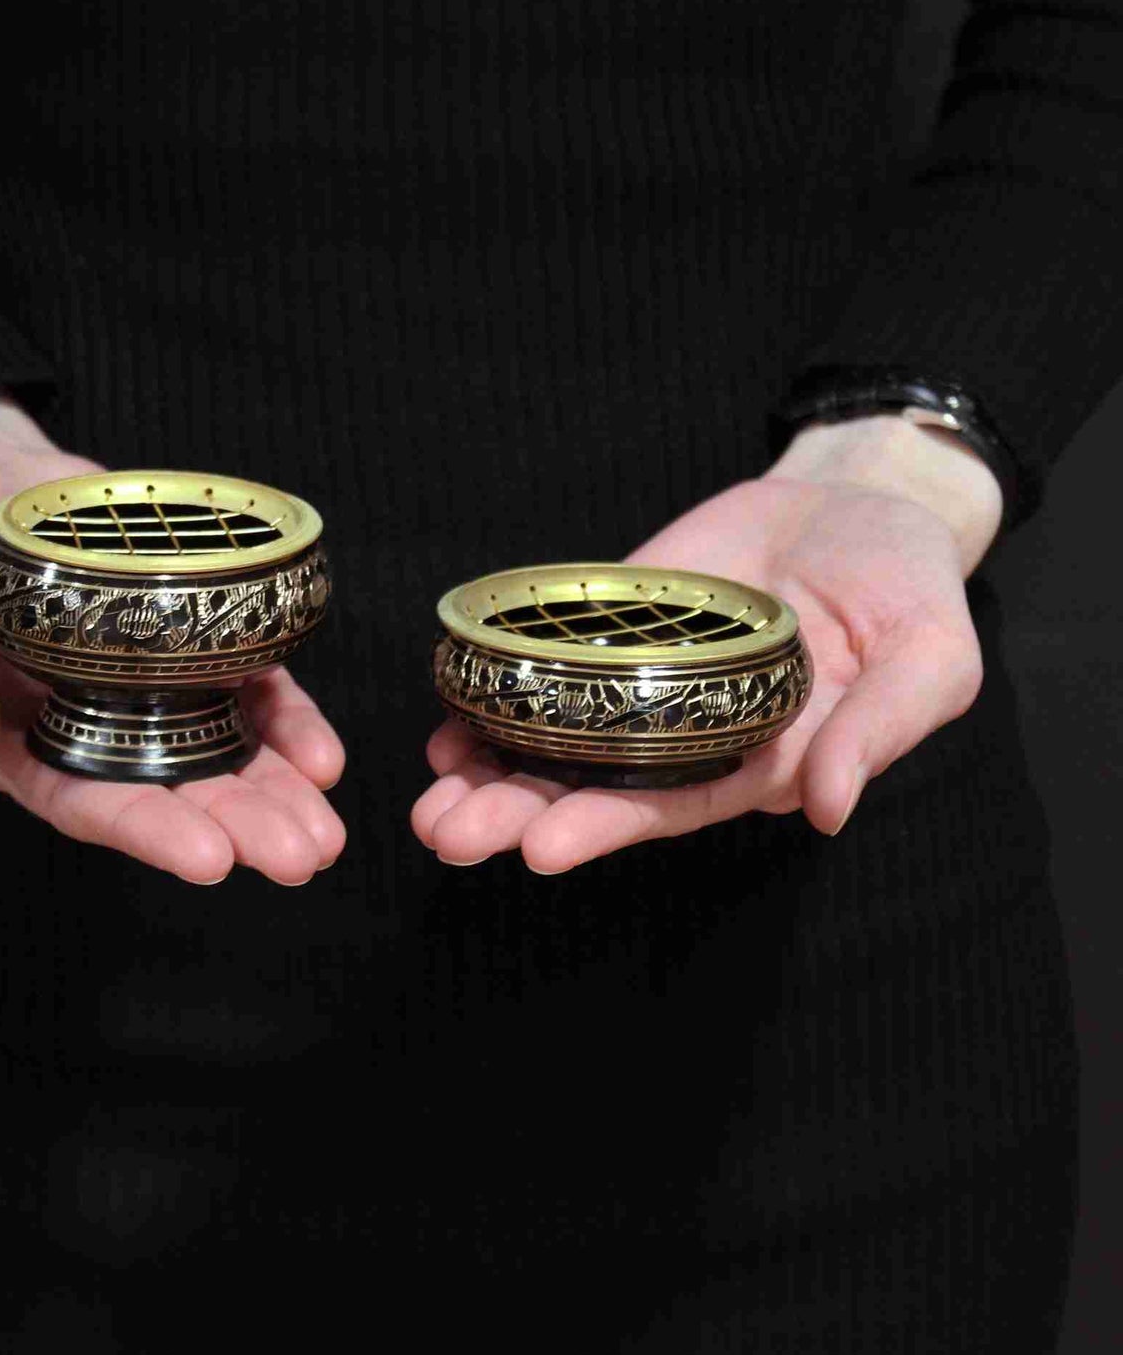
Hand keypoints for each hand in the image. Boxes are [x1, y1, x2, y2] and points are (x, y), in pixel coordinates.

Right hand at [0, 398, 345, 883]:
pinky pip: (242, 686)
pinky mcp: (182, 636)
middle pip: (168, 789)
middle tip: (302, 855)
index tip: (211, 860)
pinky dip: (284, 720)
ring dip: (275, 790)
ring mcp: (142, 683)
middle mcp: (86, 723)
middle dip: (238, 826)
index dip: (146, 832)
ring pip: (216, 750)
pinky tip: (321, 754)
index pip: (83, 800)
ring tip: (327, 825)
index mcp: (12, 736)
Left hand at [412, 415, 1003, 873]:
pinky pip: (546, 670)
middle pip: (592, 788)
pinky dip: (496, 699)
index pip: (670, 808)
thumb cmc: (908, 592)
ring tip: (428, 798)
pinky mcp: (611, 632)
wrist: (857, 503)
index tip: (538, 850)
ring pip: (555, 740)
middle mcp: (686, 738)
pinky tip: (447, 725)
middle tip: (445, 834)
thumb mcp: (927, 658)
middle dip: (517, 814)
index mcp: (758, 763)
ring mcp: (640, 684)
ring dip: (488, 772)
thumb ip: (877, 732)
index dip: (604, 829)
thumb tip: (828, 811)